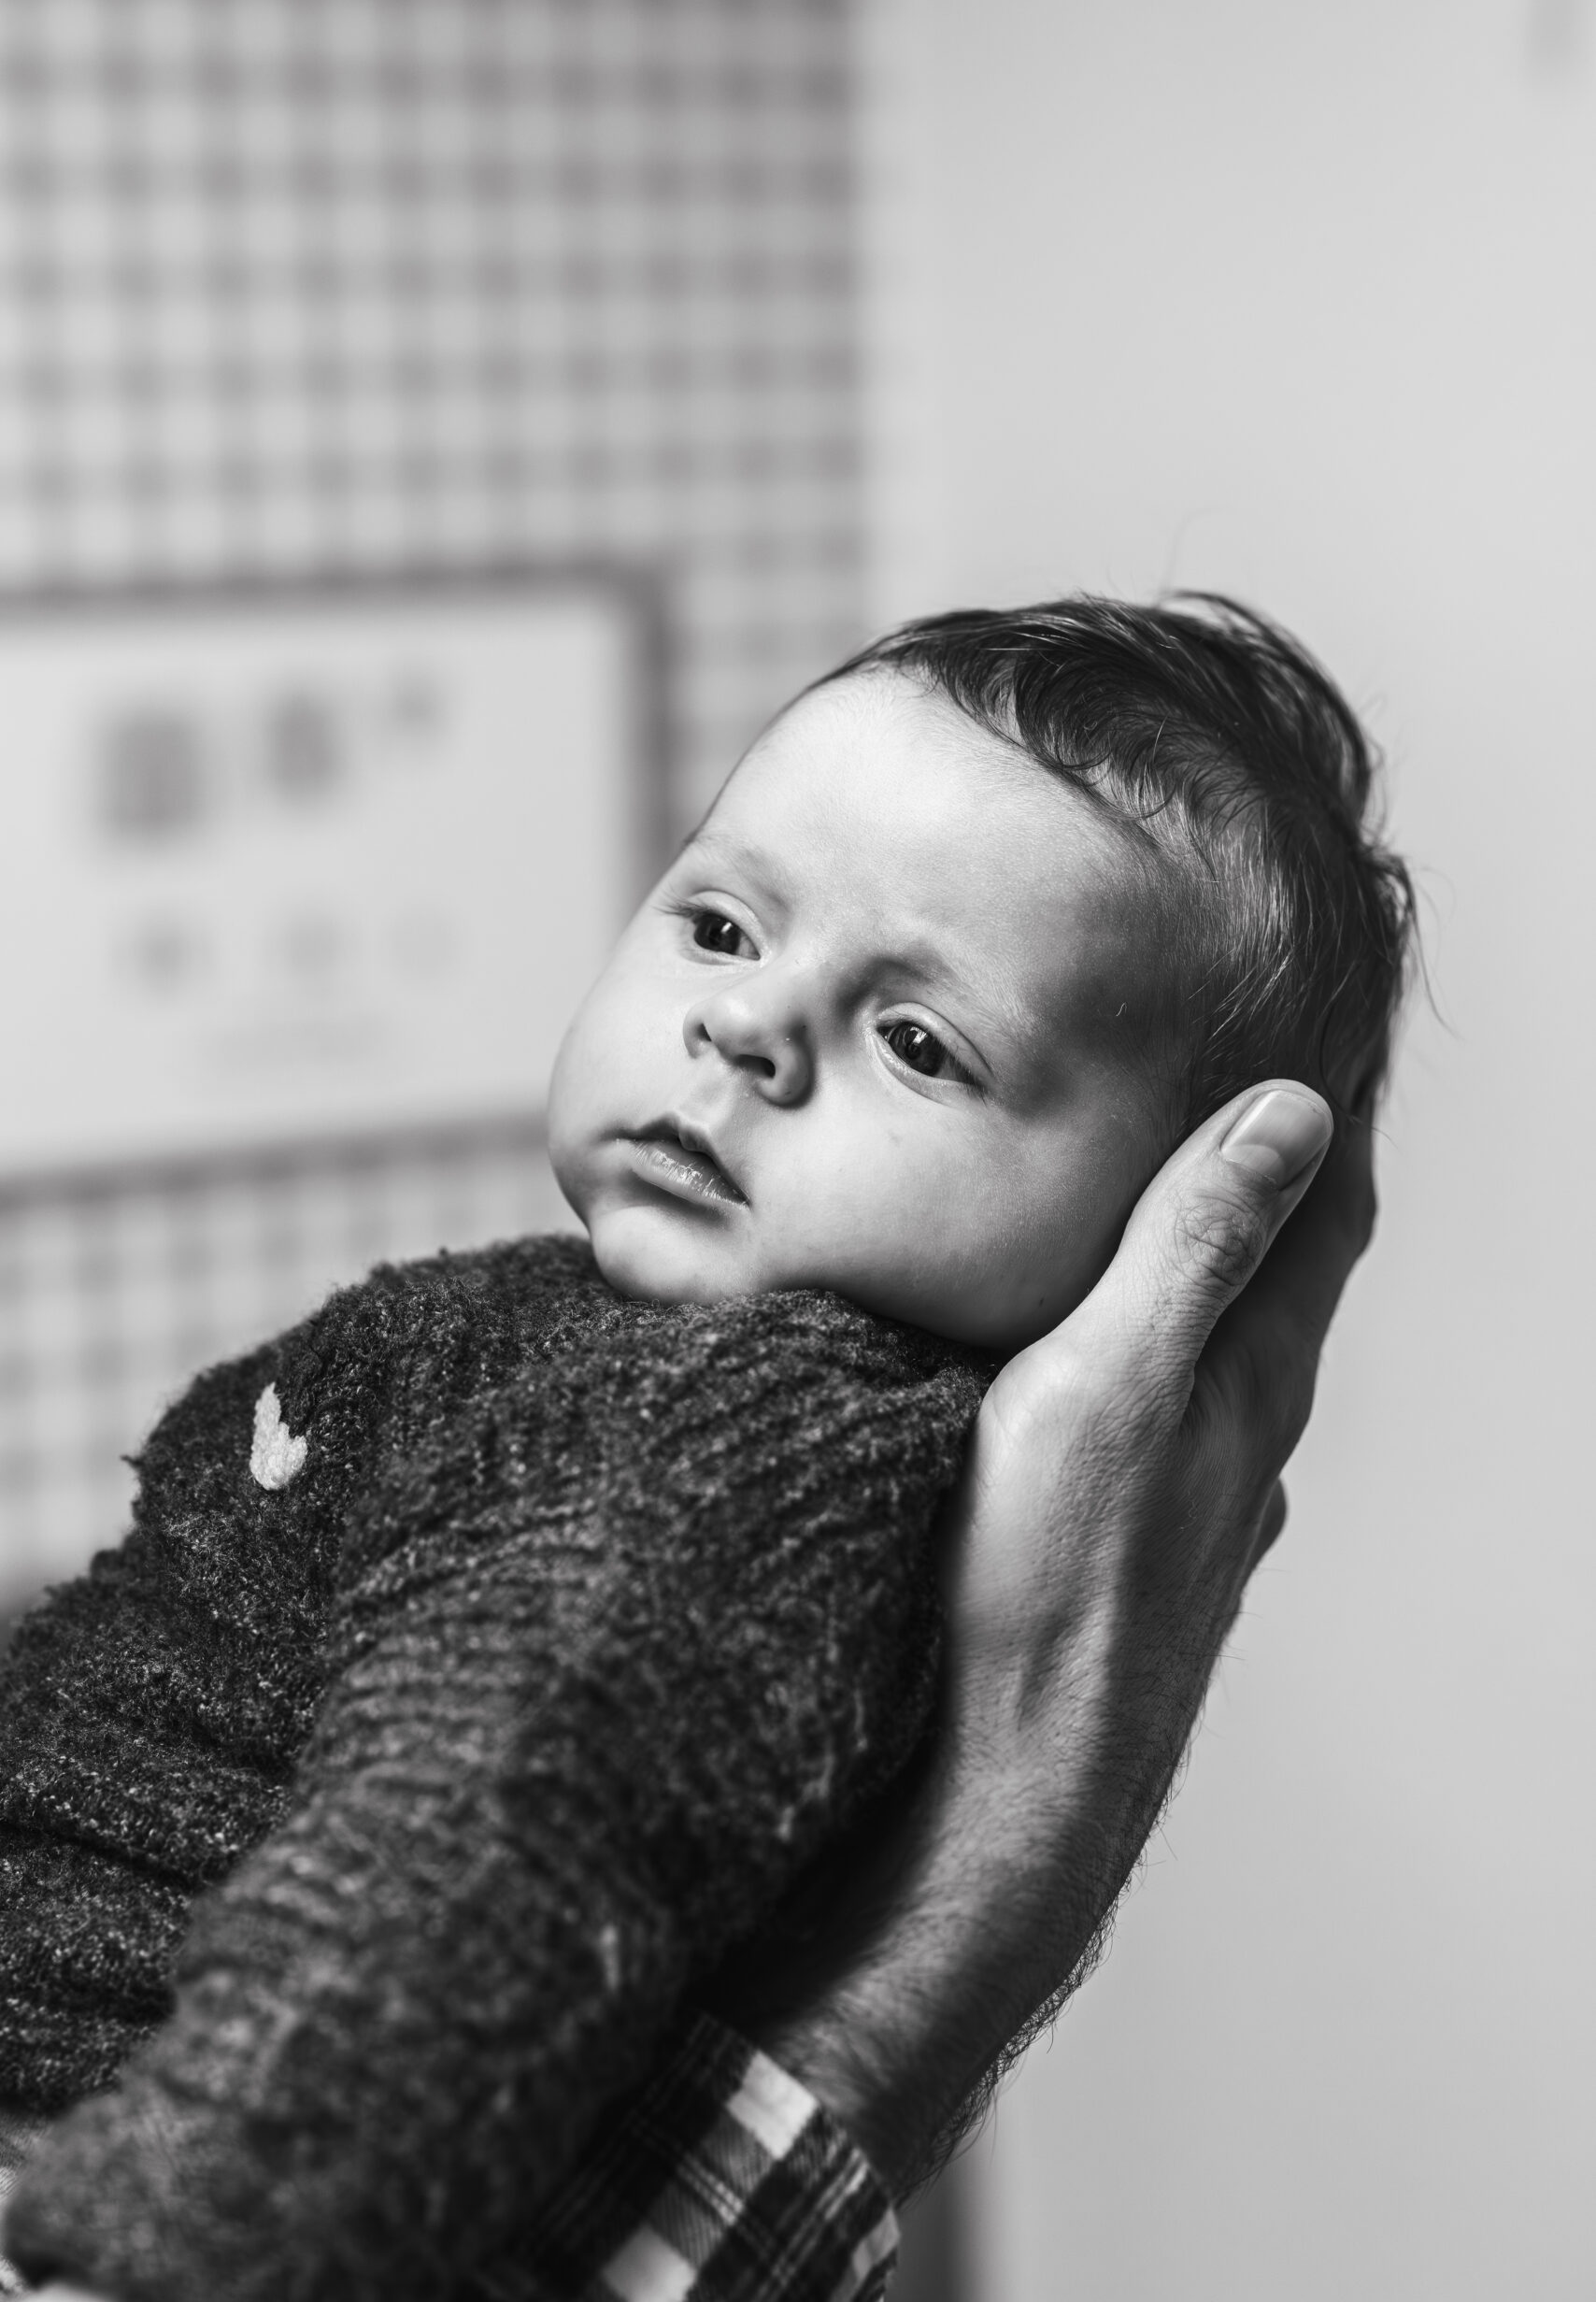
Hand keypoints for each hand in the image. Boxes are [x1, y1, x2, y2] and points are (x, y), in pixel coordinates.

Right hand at [737, 1078, 1368, 2191]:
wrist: (996, 1797)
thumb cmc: (1037, 1600)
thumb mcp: (1108, 1391)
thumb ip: (1194, 1252)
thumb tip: (1294, 1116)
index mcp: (1248, 1382)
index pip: (1324, 1207)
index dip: (1330, 1102)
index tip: (1322, 1013)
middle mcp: (1242, 1439)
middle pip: (1285, 1268)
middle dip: (1273, 1161)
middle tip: (1242, 1064)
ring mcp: (1193, 1500)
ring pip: (1224, 1344)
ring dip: (1213, 1253)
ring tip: (1168, 1177)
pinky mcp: (1134, 1545)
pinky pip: (1170, 1407)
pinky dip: (1161, 1336)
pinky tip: (1105, 1343)